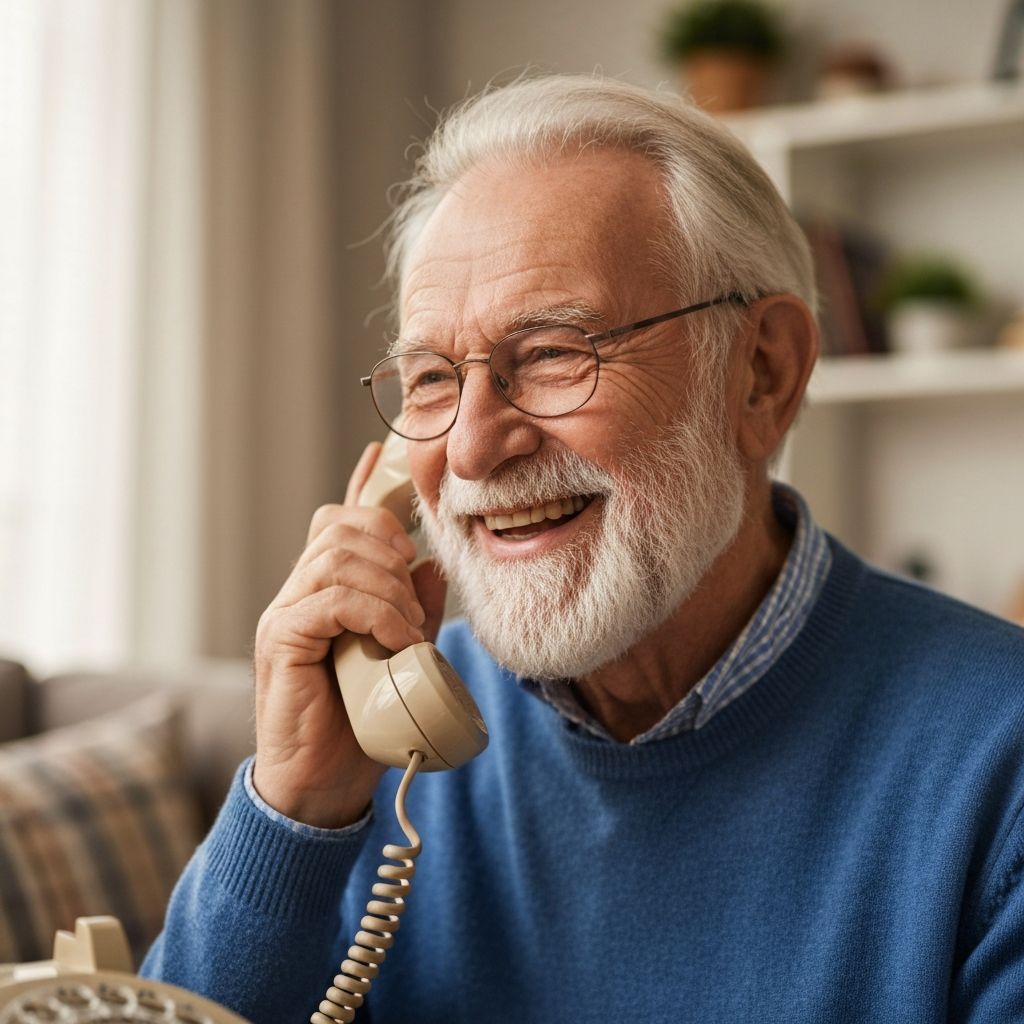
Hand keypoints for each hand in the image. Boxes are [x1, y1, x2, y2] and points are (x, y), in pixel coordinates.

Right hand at [251, 442, 446, 827]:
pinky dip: (376, 613)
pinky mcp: (282, 638)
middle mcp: (300, 592)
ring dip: (389, 587)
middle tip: (415, 600)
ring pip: (338, 557)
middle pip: (341, 526)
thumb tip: (436, 565)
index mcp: (326, 590)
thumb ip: (415, 608)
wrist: (325, 784)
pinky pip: (332, 598)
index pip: (340, 523)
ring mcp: (286, 613)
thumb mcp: (402, 655)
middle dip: (391, 548)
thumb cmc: (363, 721)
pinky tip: (396, 640)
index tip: (385, 456)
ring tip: (407, 630)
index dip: (363, 487)